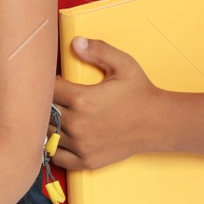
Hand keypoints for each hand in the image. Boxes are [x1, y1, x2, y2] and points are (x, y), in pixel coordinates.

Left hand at [52, 37, 160, 169]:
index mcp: (82, 99)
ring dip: (49, 123)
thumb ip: (98, 51)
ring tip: (57, 114)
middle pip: (45, 111)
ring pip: (48, 133)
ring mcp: (82, 145)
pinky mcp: (87, 161)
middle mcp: (78, 124)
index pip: (48, 89)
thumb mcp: (123, 64)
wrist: (158, 123)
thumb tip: (75, 42)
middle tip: (55, 97)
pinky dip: (55, 147)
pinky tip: (60, 136)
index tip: (56, 81)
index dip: (49, 83)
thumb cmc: (140, 92)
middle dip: (46, 102)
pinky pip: (57, 156)